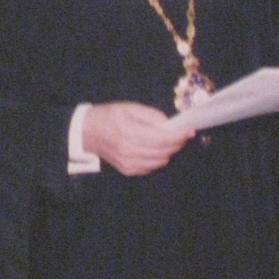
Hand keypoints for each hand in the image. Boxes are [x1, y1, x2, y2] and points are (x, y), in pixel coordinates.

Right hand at [81, 102, 197, 175]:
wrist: (88, 133)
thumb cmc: (109, 116)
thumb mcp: (130, 107)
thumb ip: (151, 116)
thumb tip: (170, 125)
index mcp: (128, 131)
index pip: (161, 138)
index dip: (178, 135)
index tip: (190, 130)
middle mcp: (128, 150)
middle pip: (163, 151)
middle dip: (177, 143)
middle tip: (183, 134)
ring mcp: (128, 163)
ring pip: (160, 161)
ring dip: (169, 151)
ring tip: (170, 141)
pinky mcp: (128, 170)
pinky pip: (151, 167)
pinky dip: (158, 159)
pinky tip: (156, 149)